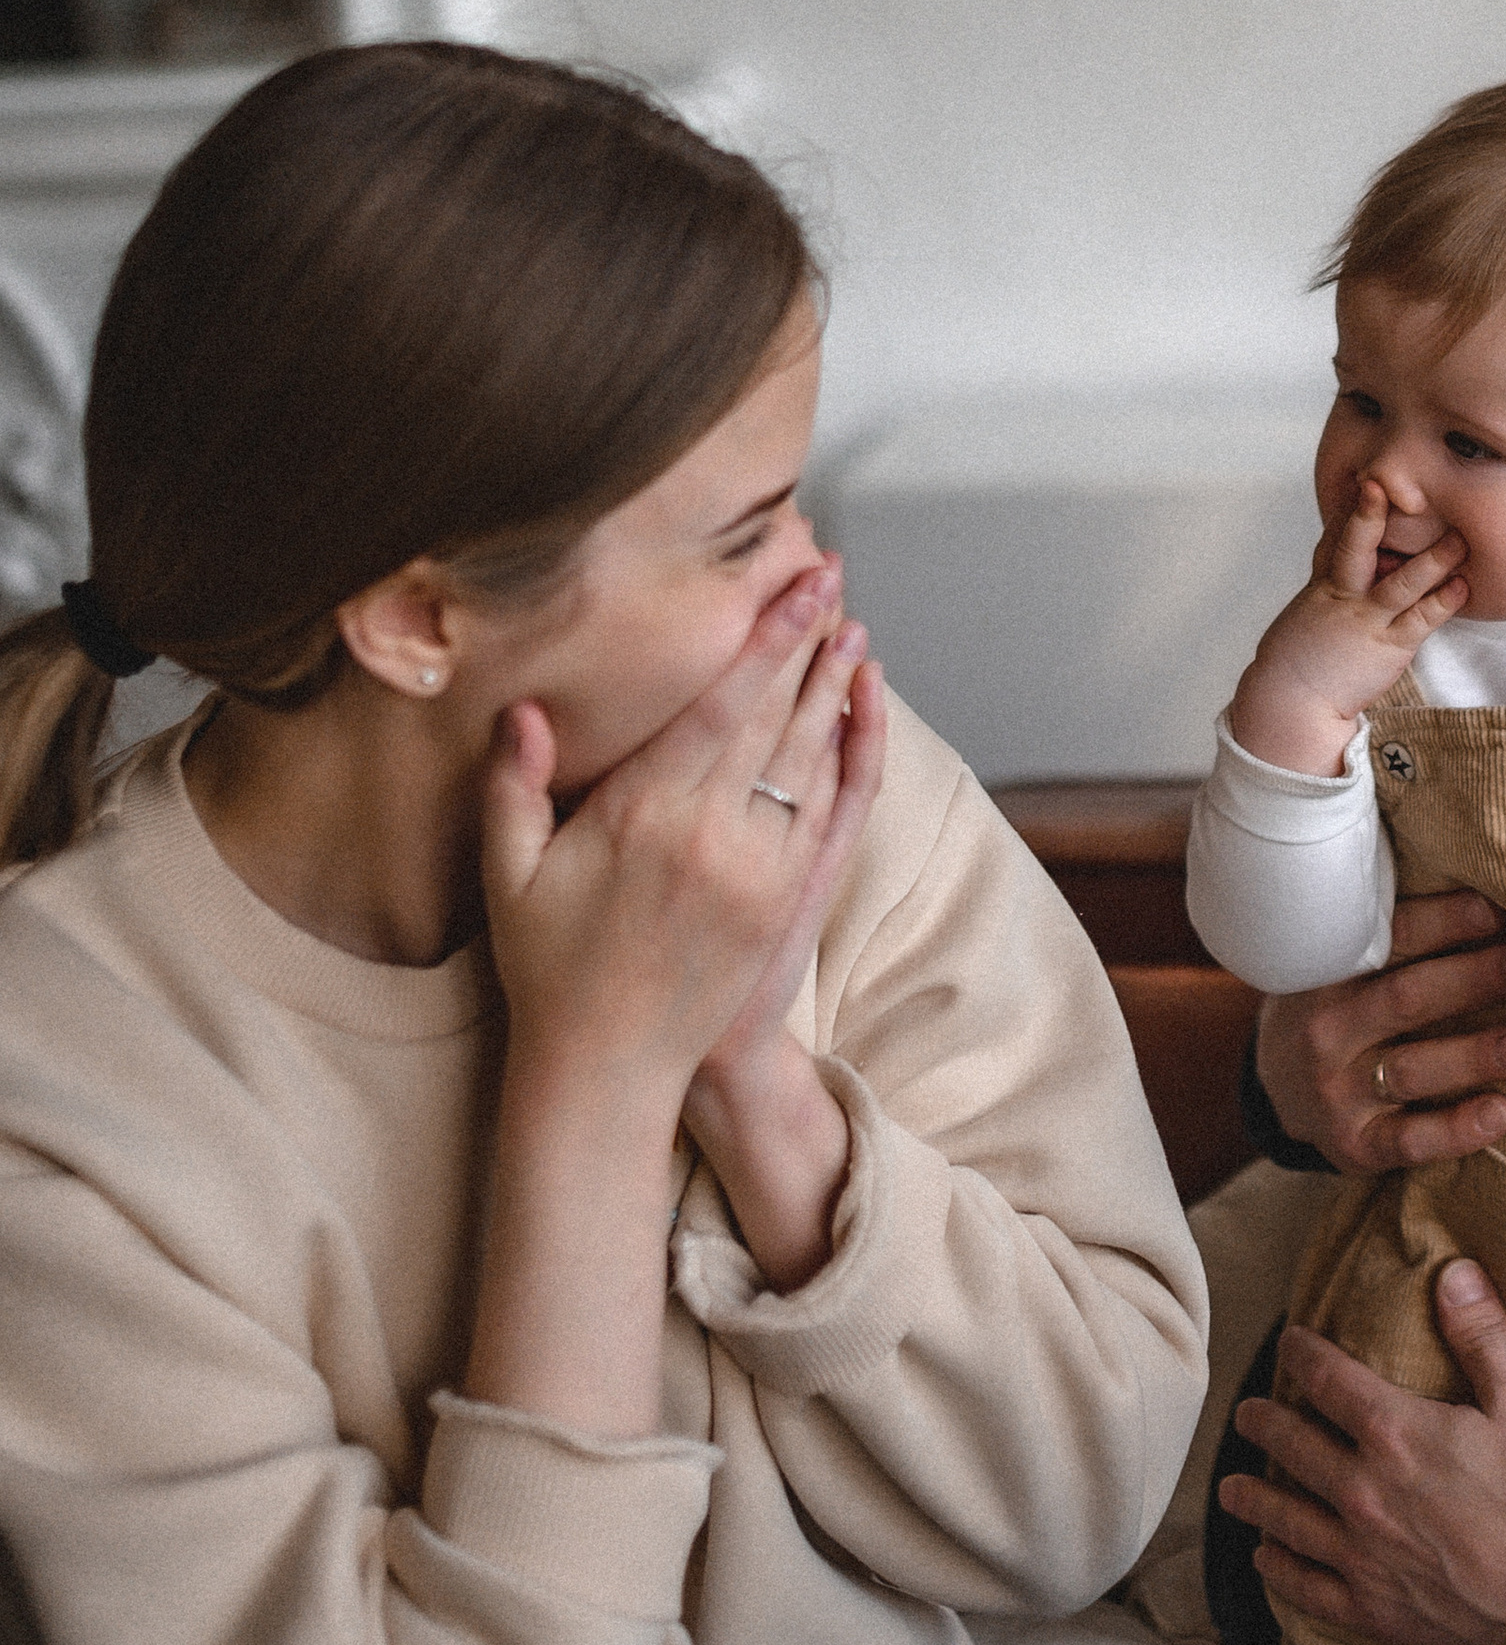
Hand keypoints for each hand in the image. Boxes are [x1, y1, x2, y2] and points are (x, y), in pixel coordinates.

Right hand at [480, 561, 870, 1112]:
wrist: (607, 1066)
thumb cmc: (548, 965)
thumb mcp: (511, 874)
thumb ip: (512, 785)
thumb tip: (523, 708)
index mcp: (644, 815)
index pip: (720, 706)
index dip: (764, 641)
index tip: (797, 590)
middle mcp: (712, 836)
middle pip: (774, 716)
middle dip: (806, 642)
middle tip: (831, 578)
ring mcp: (758, 871)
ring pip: (808, 758)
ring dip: (832, 689)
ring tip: (851, 630)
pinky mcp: (784, 903)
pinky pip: (828, 813)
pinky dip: (847, 758)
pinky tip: (856, 716)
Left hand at [1220, 1259, 1505, 1644]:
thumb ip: (1485, 1335)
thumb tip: (1455, 1272)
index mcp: (1397, 1433)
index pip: (1330, 1380)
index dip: (1304, 1355)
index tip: (1290, 1344)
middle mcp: (1363, 1490)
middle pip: (1295, 1447)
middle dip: (1265, 1424)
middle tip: (1246, 1415)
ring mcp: (1361, 1553)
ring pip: (1288, 1518)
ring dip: (1254, 1499)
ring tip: (1230, 1488)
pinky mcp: (1371, 1607)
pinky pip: (1308, 1587)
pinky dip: (1279, 1571)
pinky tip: (1265, 1559)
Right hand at [1226, 482, 1467, 775]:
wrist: (1293, 701)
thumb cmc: (1306, 650)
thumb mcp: (1312, 602)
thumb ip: (1337, 571)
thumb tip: (1355, 539)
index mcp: (1323, 579)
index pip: (1337, 533)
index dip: (1352, 504)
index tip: (1368, 476)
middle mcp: (1342, 594)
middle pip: (1353, 547)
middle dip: (1368, 516)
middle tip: (1384, 485)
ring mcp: (1366, 620)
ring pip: (1399, 584)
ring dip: (1431, 561)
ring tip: (1459, 540)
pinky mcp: (1388, 647)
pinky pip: (1419, 621)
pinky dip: (1442, 603)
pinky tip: (1461, 588)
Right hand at [1257, 892, 1505, 1170]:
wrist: (1276, 1087)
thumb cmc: (1338, 1008)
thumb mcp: (1345, 964)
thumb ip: (1396, 937)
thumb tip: (1491, 895)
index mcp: (1330, 972)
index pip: (1391, 938)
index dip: (1447, 921)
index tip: (1499, 910)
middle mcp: (1328, 1029)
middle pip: (1408, 998)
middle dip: (1477, 978)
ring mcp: (1338, 1091)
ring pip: (1411, 1069)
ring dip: (1478, 1055)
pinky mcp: (1355, 1144)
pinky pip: (1409, 1140)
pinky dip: (1457, 1128)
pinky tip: (1501, 1113)